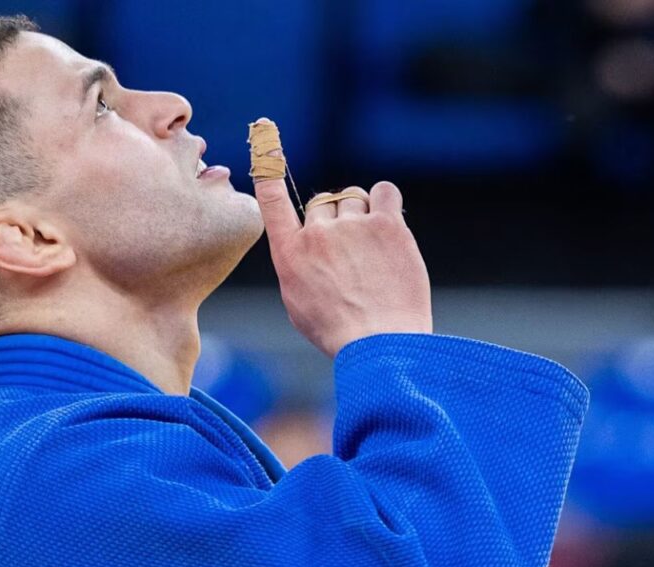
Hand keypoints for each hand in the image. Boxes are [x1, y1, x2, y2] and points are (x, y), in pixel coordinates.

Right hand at [254, 176, 431, 357]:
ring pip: (353, 199)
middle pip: (322, 204)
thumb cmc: (338, 330)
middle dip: (335, 222)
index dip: (269, 166)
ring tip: (372, 251)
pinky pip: (385, 192)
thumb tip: (309, 244)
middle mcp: (317, 234)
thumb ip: (298, 265)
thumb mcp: (298, 303)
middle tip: (351, 254)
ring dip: (361, 216)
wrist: (380, 342)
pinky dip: (385, 201)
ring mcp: (353, 226)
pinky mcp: (387, 224)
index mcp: (290, 254)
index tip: (265, 136)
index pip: (273, 200)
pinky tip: (388, 222)